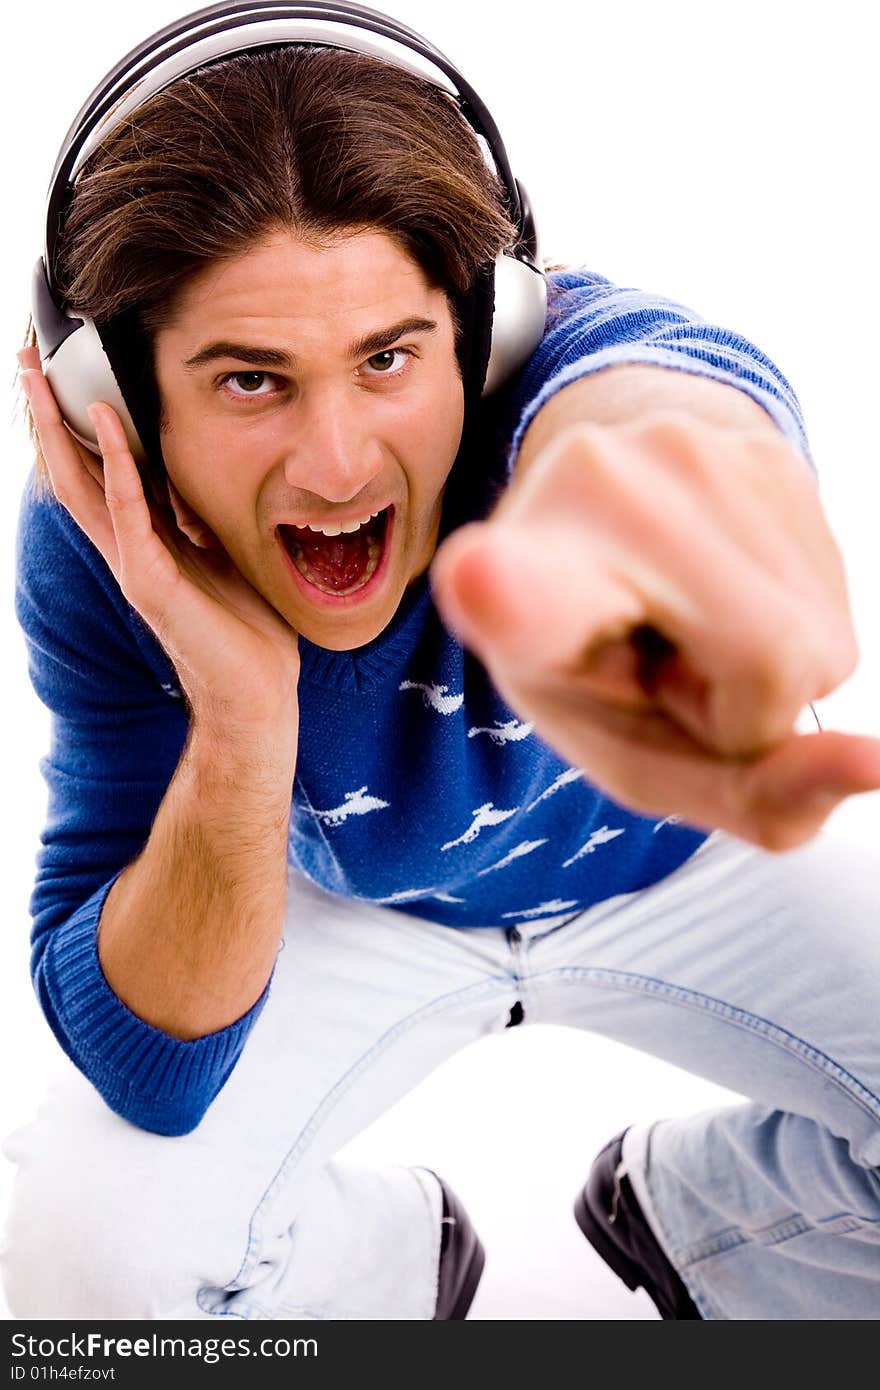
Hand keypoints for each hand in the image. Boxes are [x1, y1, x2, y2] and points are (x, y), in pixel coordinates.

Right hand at [18, 347, 300, 737]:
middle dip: (47, 417)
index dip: (78, 426)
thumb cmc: (245, 631)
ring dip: (61, 430)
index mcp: (144, 543)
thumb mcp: (222, 555)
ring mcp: (133, 566)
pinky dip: (117, 465)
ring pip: (82, 485)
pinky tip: (105, 423)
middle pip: (72, 472)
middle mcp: (127, 551)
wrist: (255, 695)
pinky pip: (128, 511)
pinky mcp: (149, 581)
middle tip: (25, 361)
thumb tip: (189, 478)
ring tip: (41, 380)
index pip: (98, 473)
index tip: (64, 377)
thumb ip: (199, 519)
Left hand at [430, 411, 879, 849]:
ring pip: (818, 636)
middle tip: (669, 670)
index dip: (505, 593)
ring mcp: (686, 449)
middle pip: (770, 661)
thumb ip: (740, 795)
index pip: (518, 593)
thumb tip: (873, 767)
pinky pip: (837, 598)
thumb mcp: (634, 753)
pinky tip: (726, 591)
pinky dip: (797, 625)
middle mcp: (594, 494)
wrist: (615, 515)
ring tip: (691, 626)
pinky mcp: (764, 445)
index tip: (481, 577)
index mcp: (514, 588)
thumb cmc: (608, 657)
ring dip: (773, 667)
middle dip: (744, 709)